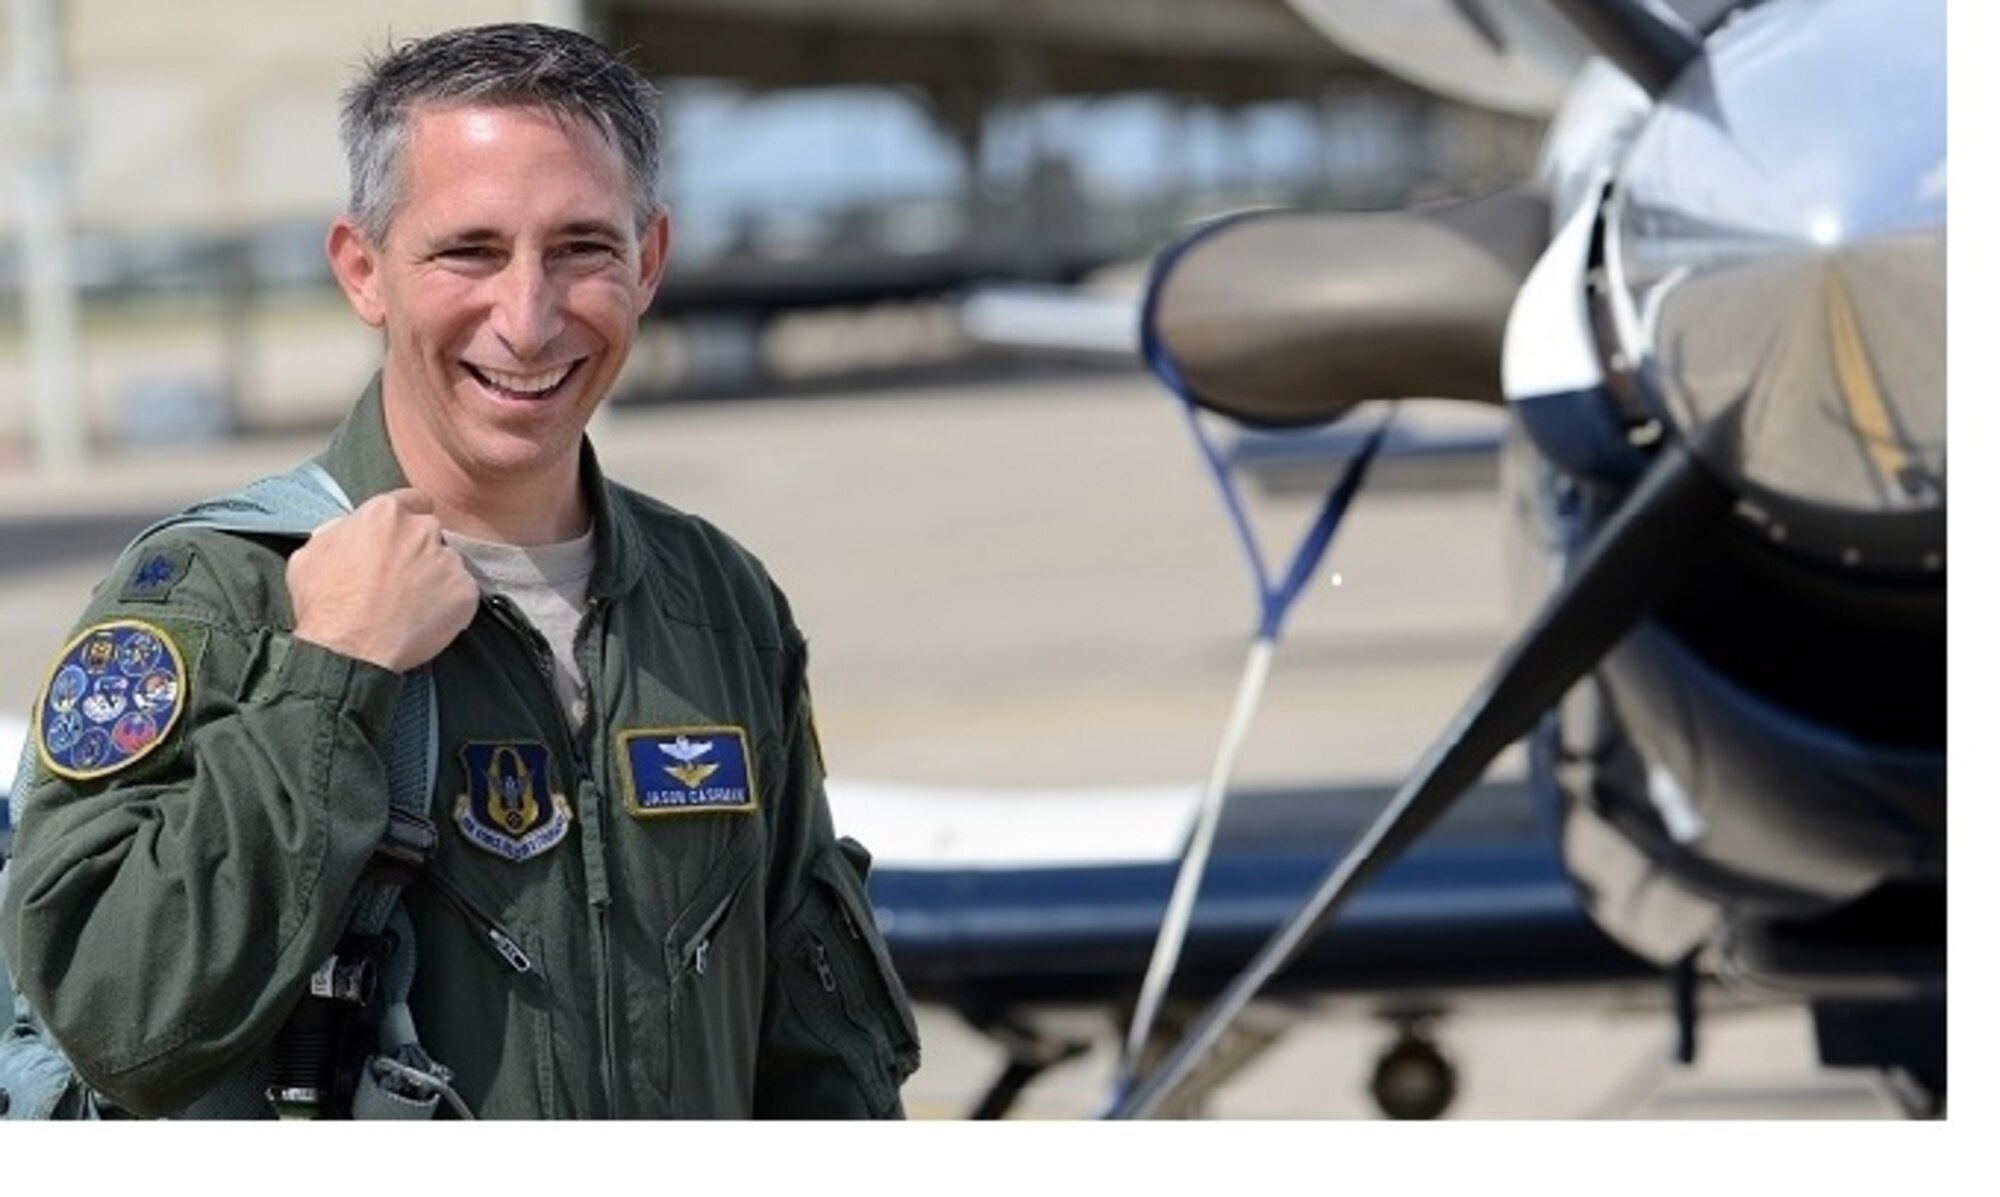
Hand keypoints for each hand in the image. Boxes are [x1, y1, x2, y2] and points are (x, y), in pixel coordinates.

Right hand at [286, 489, 479, 671]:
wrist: (349, 650)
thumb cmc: (326, 605)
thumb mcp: (312, 553)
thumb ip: (339, 531)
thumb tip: (350, 529)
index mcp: (385, 514)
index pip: (412, 500)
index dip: (407, 518)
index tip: (404, 535)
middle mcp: (422, 530)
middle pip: (429, 533)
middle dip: (418, 551)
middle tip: (399, 580)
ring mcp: (447, 560)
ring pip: (447, 563)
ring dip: (434, 578)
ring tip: (409, 605)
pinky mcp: (465, 591)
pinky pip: (462, 593)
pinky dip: (449, 604)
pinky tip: (425, 619)